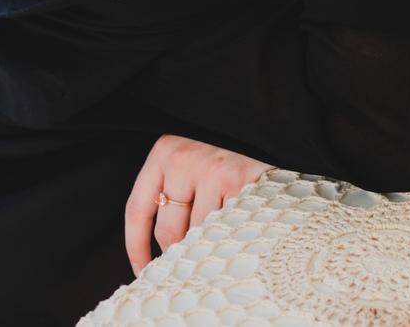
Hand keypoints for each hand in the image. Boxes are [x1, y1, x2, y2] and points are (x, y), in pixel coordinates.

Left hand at [124, 134, 269, 273]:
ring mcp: (213, 170)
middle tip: (192, 265)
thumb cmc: (226, 162)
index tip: (143, 272)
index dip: (136, 247)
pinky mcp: (241, 184)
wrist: (272, 137)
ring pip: (199, 235)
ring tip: (224, 243)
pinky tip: (242, 234)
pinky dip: (232, 239)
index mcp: (164, 153)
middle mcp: (184, 158)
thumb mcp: (190, 168)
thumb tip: (154, 259)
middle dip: (178, 254)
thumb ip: (172, 198)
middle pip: (168, 231)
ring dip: (209, 247)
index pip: (137, 209)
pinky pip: (227, 230)